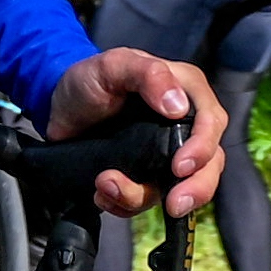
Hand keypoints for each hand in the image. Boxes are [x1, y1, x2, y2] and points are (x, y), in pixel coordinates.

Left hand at [41, 51, 224, 217]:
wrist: (58, 109)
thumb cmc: (90, 79)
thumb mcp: (114, 65)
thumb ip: (148, 75)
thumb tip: (178, 105)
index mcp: (186, 90)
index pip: (211, 121)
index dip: (202, 147)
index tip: (180, 166)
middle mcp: (184, 124)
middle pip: (210, 163)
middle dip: (196, 188)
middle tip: (173, 204)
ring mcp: (166, 154)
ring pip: (179, 188)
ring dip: (141, 196)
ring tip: (105, 185)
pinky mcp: (146, 175)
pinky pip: (147, 200)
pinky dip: (124, 203)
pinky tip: (102, 192)